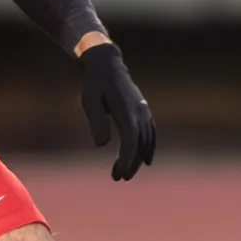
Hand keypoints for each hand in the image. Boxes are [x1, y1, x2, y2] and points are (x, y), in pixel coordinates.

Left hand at [79, 43, 155, 180]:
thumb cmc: (94, 82)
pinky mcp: (143, 110)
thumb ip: (96, 121)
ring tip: (124, 174)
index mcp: (126, 109)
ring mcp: (144, 110)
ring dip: (138, 159)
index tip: (120, 173)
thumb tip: (101, 145)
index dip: (127, 158)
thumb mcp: (89, 99)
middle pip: (140, 143)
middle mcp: (139, 111)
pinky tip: (147, 161)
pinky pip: (151, 133)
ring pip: (147, 140)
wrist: (106, 63)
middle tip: (118, 178)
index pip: (131, 139)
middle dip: (131, 163)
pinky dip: (150, 148)